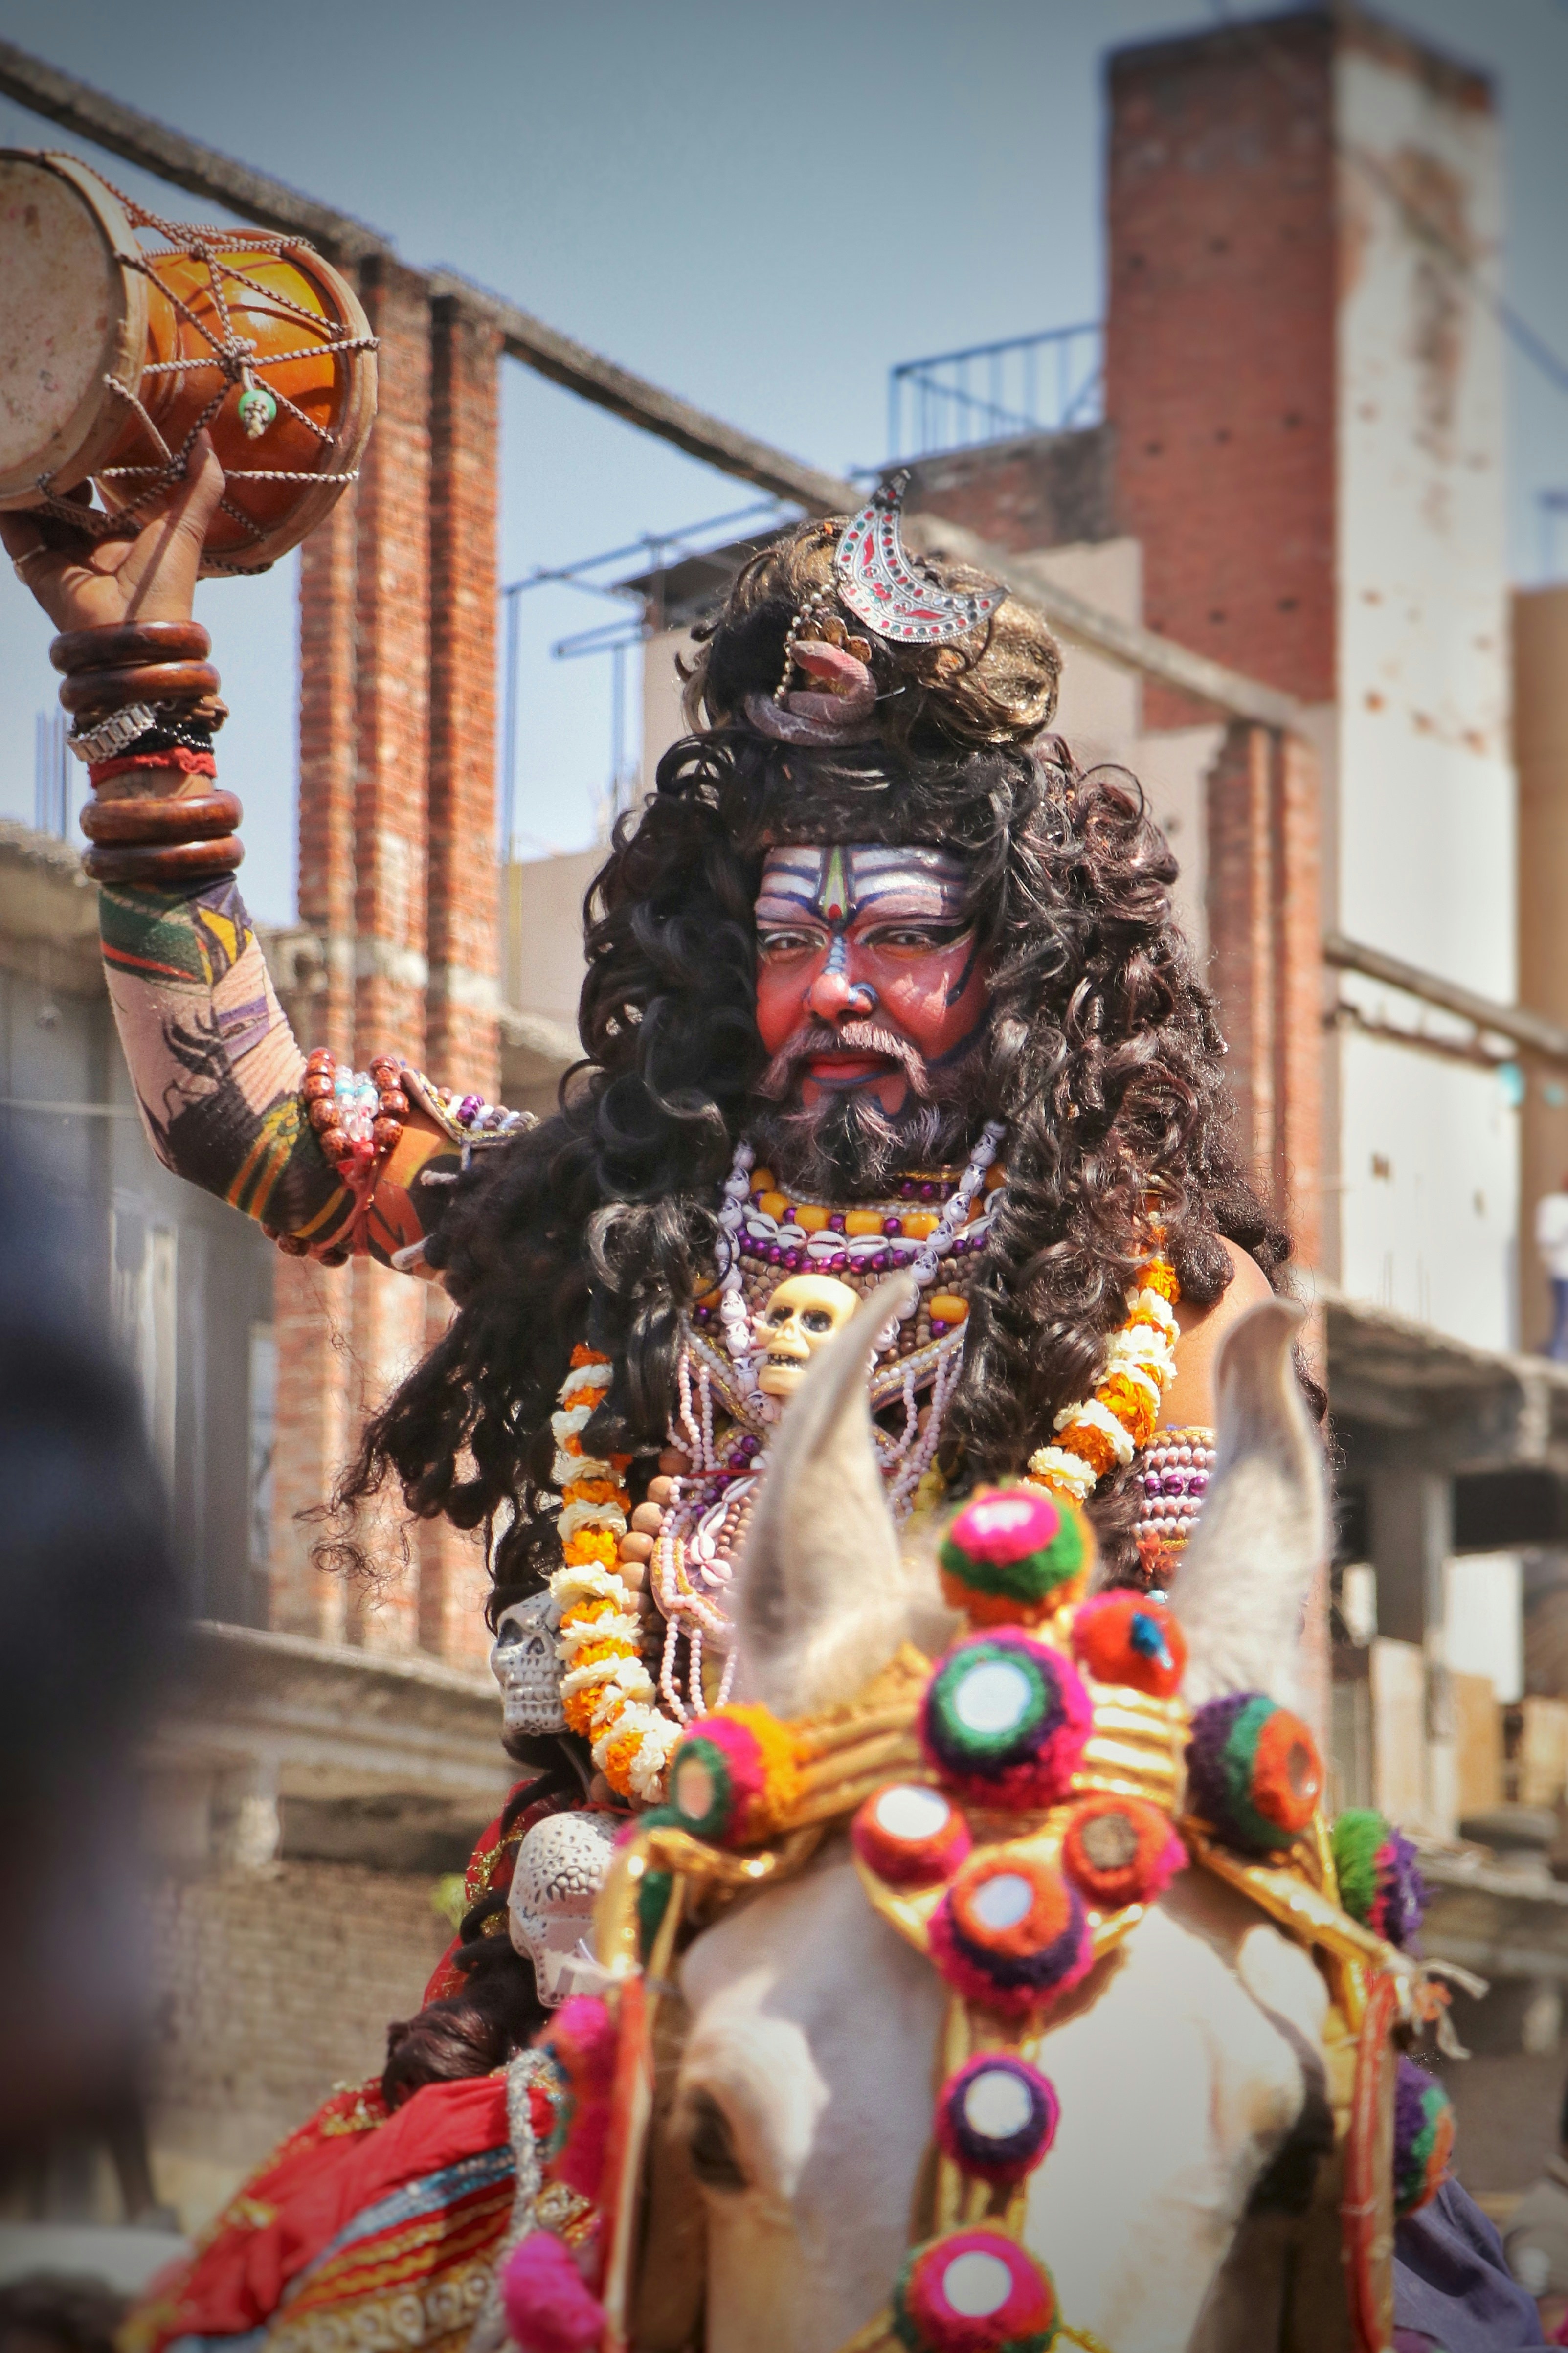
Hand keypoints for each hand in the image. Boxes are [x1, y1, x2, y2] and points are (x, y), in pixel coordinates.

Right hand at [0, 434, 224, 634]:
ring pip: (38, 512)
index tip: (89, 433)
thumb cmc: (166, 586)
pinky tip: (6, 478)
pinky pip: (16, 532)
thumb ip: (200, 484)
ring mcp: (63, 560)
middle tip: (53, 435)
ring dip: (32, 483)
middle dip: (57, 472)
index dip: (94, 467)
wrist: (135, 635)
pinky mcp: (39, 571)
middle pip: (66, 503)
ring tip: (27, 446)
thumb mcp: (186, 527)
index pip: (102, 498)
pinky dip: (7, 507)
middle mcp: (92, 550)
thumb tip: (206, 437)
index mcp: (125, 541)